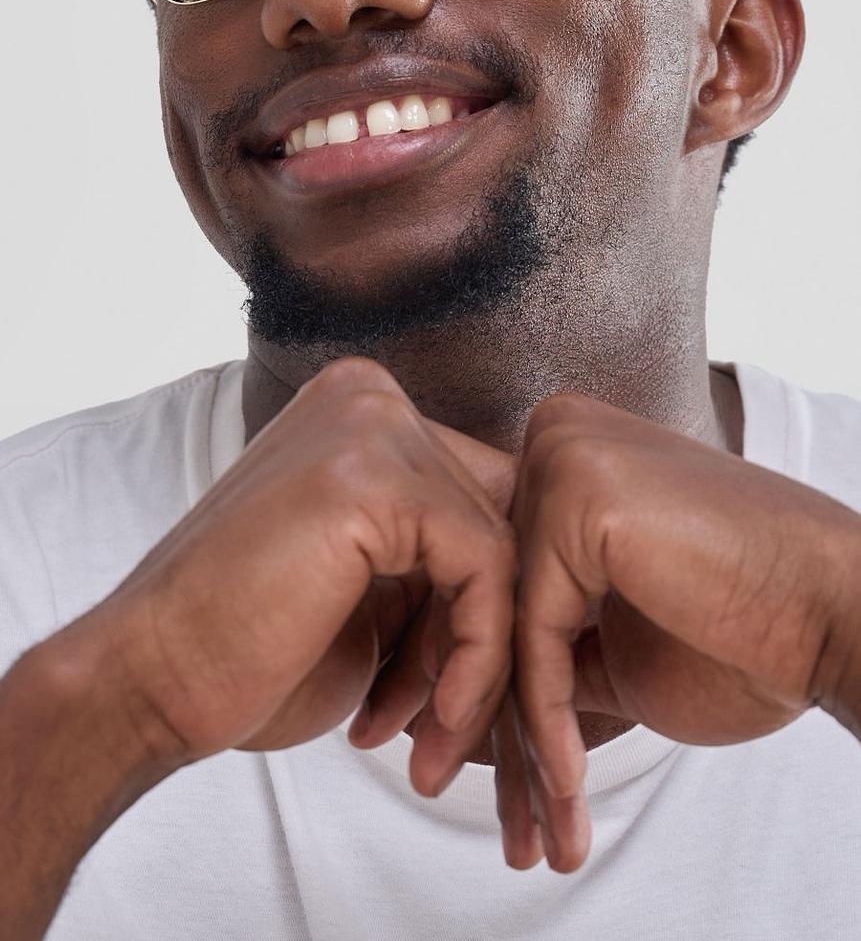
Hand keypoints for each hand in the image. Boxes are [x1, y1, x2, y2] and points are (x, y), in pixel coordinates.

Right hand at [86, 358, 516, 797]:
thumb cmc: (245, 649)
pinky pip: (485, 570)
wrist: (148, 681)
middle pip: (495, 518)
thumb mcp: (367, 585)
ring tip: (434, 744)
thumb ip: (436, 556)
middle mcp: (369, 395)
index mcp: (360, 410)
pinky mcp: (379, 474)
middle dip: (481, 637)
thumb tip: (533, 575)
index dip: (476, 609)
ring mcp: (373, 424)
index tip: (451, 699)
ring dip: (479, 664)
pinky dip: (474, 659)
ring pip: (499, 549)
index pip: (477, 498)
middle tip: (446, 731)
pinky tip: (430, 722)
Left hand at [499, 392, 860, 871]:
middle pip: (498, 599)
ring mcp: (563, 455)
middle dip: (495, 714)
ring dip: (519, 738)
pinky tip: (566, 787)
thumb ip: (548, 634)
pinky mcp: (576, 496)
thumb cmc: (750, 624)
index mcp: (565, 448)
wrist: (837, 612)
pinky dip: (547, 720)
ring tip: (533, 825)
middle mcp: (555, 433)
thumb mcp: (621, 631)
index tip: (487, 769)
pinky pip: (535, 633)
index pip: (503, 579)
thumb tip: (475, 687)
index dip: (492, 681)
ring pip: (509, 623)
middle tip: (491, 806)